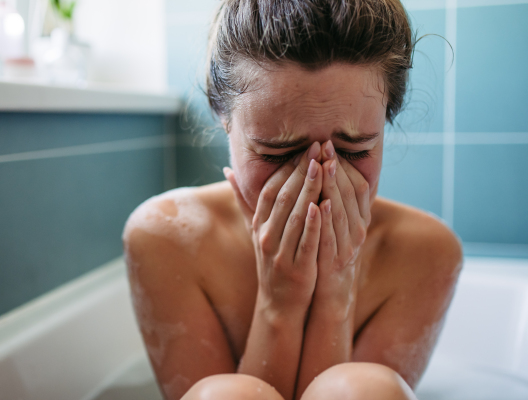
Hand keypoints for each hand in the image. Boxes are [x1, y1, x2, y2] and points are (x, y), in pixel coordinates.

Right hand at [224, 142, 323, 312]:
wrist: (279, 304)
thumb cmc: (272, 262)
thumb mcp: (255, 231)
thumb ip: (244, 201)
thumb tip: (228, 171)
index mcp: (259, 226)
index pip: (270, 190)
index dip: (286, 168)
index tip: (302, 149)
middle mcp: (266, 237)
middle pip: (284, 198)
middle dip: (301, 171)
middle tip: (316, 148)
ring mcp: (281, 253)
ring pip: (296, 216)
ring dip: (310, 189)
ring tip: (324, 166)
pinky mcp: (298, 269)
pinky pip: (306, 242)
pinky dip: (313, 223)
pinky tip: (322, 204)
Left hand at [314, 140, 370, 312]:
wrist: (327, 295)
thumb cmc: (326, 253)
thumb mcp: (332, 224)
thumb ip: (330, 198)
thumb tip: (322, 169)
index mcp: (356, 219)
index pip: (356, 185)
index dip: (343, 164)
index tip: (328, 144)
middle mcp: (356, 230)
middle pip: (349, 194)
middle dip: (336, 168)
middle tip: (325, 145)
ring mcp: (346, 246)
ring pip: (341, 212)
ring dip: (332, 187)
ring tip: (324, 164)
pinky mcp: (333, 262)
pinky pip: (330, 238)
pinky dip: (326, 220)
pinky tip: (319, 203)